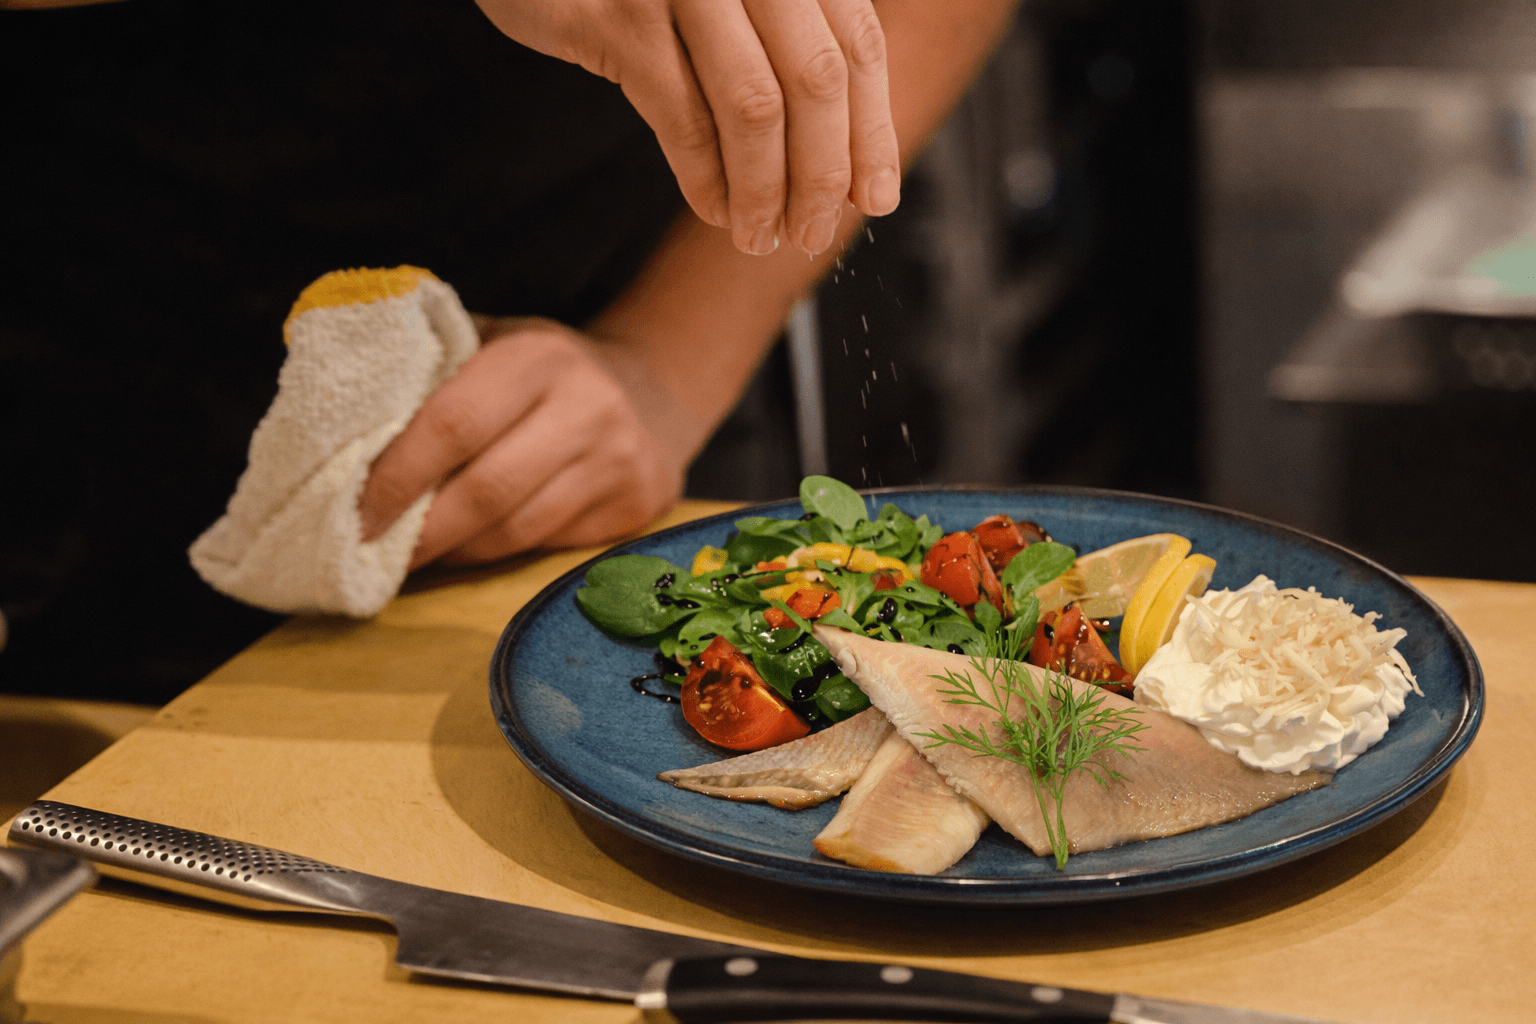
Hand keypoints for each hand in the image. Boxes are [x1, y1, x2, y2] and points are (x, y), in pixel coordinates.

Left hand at [357, 319, 685, 568]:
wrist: (652, 393)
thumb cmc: (542, 371)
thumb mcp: (492, 340)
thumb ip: (428, 366)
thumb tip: (330, 419)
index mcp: (540, 356)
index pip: (455, 423)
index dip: (398, 474)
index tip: (352, 509)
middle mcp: (589, 407)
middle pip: (487, 489)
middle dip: (418, 530)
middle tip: (365, 551)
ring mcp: (618, 462)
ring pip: (516, 531)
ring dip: (450, 552)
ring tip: (402, 557)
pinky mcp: (637, 507)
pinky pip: (545, 547)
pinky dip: (490, 557)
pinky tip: (459, 552)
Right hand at [474, 0, 900, 254]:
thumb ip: (788, 42)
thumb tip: (846, 163)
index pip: (857, 43)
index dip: (871, 130)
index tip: (873, 199)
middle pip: (816, 80)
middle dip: (821, 174)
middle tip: (812, 235)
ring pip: (753, 107)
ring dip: (764, 190)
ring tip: (759, 237)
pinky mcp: (618, 16)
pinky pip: (682, 116)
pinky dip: (705, 177)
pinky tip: (714, 210)